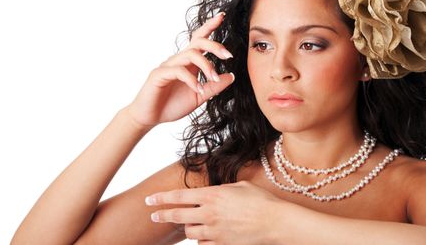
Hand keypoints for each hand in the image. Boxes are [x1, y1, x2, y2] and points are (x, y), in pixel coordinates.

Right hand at [126, 12, 234, 128]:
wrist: (150, 118)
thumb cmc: (172, 105)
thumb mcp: (199, 96)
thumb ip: (214, 87)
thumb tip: (232, 76)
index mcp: (188, 63)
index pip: (199, 40)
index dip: (210, 26)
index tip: (222, 16)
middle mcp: (178, 60)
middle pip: (197, 42)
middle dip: (214, 45)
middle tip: (228, 55)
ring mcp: (168, 66)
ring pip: (190, 55)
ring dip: (206, 66)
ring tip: (214, 79)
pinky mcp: (159, 74)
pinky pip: (178, 71)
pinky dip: (192, 79)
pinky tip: (199, 89)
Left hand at [145, 181, 282, 244]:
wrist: (275, 222)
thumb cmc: (260, 200)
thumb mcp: (239, 186)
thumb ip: (222, 190)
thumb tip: (214, 193)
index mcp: (212, 195)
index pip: (179, 196)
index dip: (161, 198)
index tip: (150, 200)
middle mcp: (209, 213)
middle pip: (178, 215)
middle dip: (163, 215)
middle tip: (154, 216)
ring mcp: (215, 231)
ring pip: (190, 232)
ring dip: (189, 227)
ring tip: (193, 223)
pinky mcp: (222, 244)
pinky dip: (202, 240)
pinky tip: (207, 235)